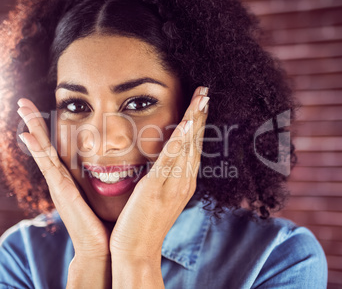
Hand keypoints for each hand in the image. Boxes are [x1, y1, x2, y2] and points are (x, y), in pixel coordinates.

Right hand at [17, 99, 110, 287]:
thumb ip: (113, 177)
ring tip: (22, 107)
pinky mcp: (62, 193)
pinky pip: (48, 166)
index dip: (50, 129)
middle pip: (46, 145)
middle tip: (24, 102)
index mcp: (72, 179)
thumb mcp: (110, 194)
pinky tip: (26, 135)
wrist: (104, 249)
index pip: (59, 148)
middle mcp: (62, 180)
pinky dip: (37, 150)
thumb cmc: (109, 222)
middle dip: (35, 123)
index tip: (46, 109)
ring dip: (32, 128)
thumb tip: (130, 161)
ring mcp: (59, 186)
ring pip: (43, 151)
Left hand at [109, 87, 208, 286]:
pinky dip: (182, 139)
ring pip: (188, 146)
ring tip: (201, 96)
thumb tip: (162, 160)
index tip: (200, 103)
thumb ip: (162, 177)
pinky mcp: (157, 188)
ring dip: (195, 119)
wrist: (136, 251)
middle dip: (200, 115)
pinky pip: (172, 158)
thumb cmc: (142, 223)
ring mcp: (173, 185)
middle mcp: (184, 181)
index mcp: (183, 182)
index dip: (197, 124)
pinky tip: (187, 121)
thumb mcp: (156, 195)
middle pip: (195, 142)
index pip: (193, 147)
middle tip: (205, 91)